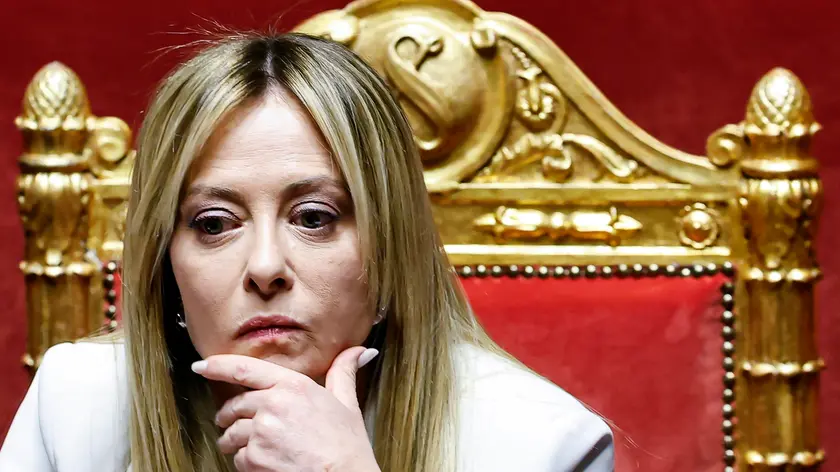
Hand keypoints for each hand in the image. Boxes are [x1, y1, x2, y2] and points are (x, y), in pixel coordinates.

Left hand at [191, 347, 380, 471]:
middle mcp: (273, 403)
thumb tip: (359, 351)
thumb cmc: (346, 445)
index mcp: (293, 385)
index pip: (244, 369)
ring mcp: (261, 431)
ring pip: (231, 434)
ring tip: (256, 448)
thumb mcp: (347, 402)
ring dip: (236, 441)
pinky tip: (266, 462)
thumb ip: (343, 372)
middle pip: (234, 405)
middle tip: (238, 424)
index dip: (218, 366)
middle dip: (231, 416)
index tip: (201, 366)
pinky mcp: (254, 458)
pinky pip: (237, 458)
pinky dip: (246, 462)